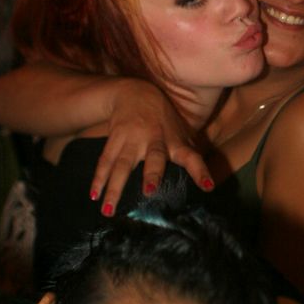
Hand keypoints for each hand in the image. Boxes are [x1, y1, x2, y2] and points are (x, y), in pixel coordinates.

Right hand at [89, 79, 213, 215]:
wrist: (135, 92)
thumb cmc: (163, 121)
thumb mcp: (179, 133)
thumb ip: (188, 155)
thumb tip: (204, 184)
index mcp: (175, 142)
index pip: (192, 157)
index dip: (200, 172)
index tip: (208, 187)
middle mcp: (156, 139)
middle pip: (154, 158)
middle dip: (152, 174)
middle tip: (149, 191)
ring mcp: (134, 138)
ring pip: (124, 164)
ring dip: (115, 187)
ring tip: (108, 210)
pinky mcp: (116, 136)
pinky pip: (106, 159)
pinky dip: (99, 177)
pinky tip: (94, 194)